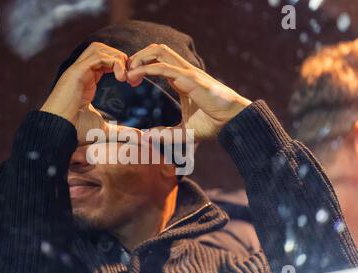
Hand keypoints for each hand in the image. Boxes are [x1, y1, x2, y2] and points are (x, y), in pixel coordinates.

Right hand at [41, 42, 139, 144]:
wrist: (58, 132)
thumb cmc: (76, 131)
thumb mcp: (104, 129)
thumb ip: (122, 130)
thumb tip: (139, 136)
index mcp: (87, 81)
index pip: (105, 61)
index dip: (121, 66)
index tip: (134, 82)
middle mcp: (81, 73)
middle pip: (102, 49)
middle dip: (121, 58)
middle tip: (132, 77)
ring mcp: (77, 71)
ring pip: (99, 48)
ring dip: (117, 58)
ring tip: (125, 77)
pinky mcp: (76, 72)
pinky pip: (97, 56)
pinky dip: (113, 62)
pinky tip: (120, 78)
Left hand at [126, 44, 251, 139]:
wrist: (232, 122)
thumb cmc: (213, 124)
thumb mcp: (184, 131)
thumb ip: (166, 134)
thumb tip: (149, 138)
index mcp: (182, 80)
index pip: (158, 62)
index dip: (141, 66)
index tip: (129, 80)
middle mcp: (183, 72)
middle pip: (157, 50)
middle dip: (138, 56)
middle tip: (125, 73)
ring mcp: (187, 73)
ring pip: (159, 51)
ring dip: (140, 57)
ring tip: (129, 72)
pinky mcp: (190, 78)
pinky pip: (164, 67)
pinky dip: (147, 68)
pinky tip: (136, 75)